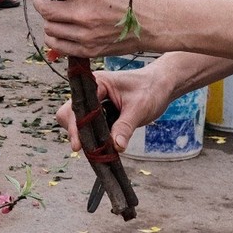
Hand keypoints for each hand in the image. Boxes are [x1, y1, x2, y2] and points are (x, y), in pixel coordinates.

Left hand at [23, 0, 155, 59]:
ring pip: (48, 29)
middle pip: (43, 9)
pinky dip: (54, 37)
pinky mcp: (89, 50)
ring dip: (48, 19)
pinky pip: (58, 46)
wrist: (156, 22)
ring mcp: (84, 35)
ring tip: (57, 13)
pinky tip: (60, 30)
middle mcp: (81, 14)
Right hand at [52, 63, 175, 152]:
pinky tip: (102, 146)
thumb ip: (126, 126)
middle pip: (69, 113)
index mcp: (97, 82)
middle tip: (83, 149)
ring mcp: (94, 102)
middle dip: (75, 132)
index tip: (78, 145)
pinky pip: (89, 127)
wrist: (162, 86)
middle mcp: (91, 91)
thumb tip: (116, 146)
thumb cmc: (151, 90)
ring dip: (84, 136)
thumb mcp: (139, 108)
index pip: (78, 105)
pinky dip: (93, 137)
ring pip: (77, 122)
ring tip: (97, 149)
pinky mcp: (100, 113)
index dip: (76, 126)